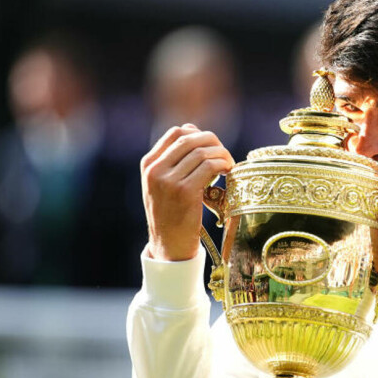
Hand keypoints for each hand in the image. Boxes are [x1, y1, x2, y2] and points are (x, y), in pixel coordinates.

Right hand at [141, 123, 233, 260]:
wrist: (168, 246)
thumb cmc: (171, 215)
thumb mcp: (163, 185)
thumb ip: (173, 162)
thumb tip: (193, 131)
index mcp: (149, 164)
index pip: (176, 132)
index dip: (199, 134)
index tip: (211, 146)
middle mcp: (155, 169)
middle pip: (190, 138)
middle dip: (214, 143)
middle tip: (225, 155)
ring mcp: (169, 180)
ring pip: (202, 151)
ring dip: (222, 154)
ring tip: (228, 165)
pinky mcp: (184, 192)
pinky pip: (209, 166)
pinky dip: (223, 164)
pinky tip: (228, 172)